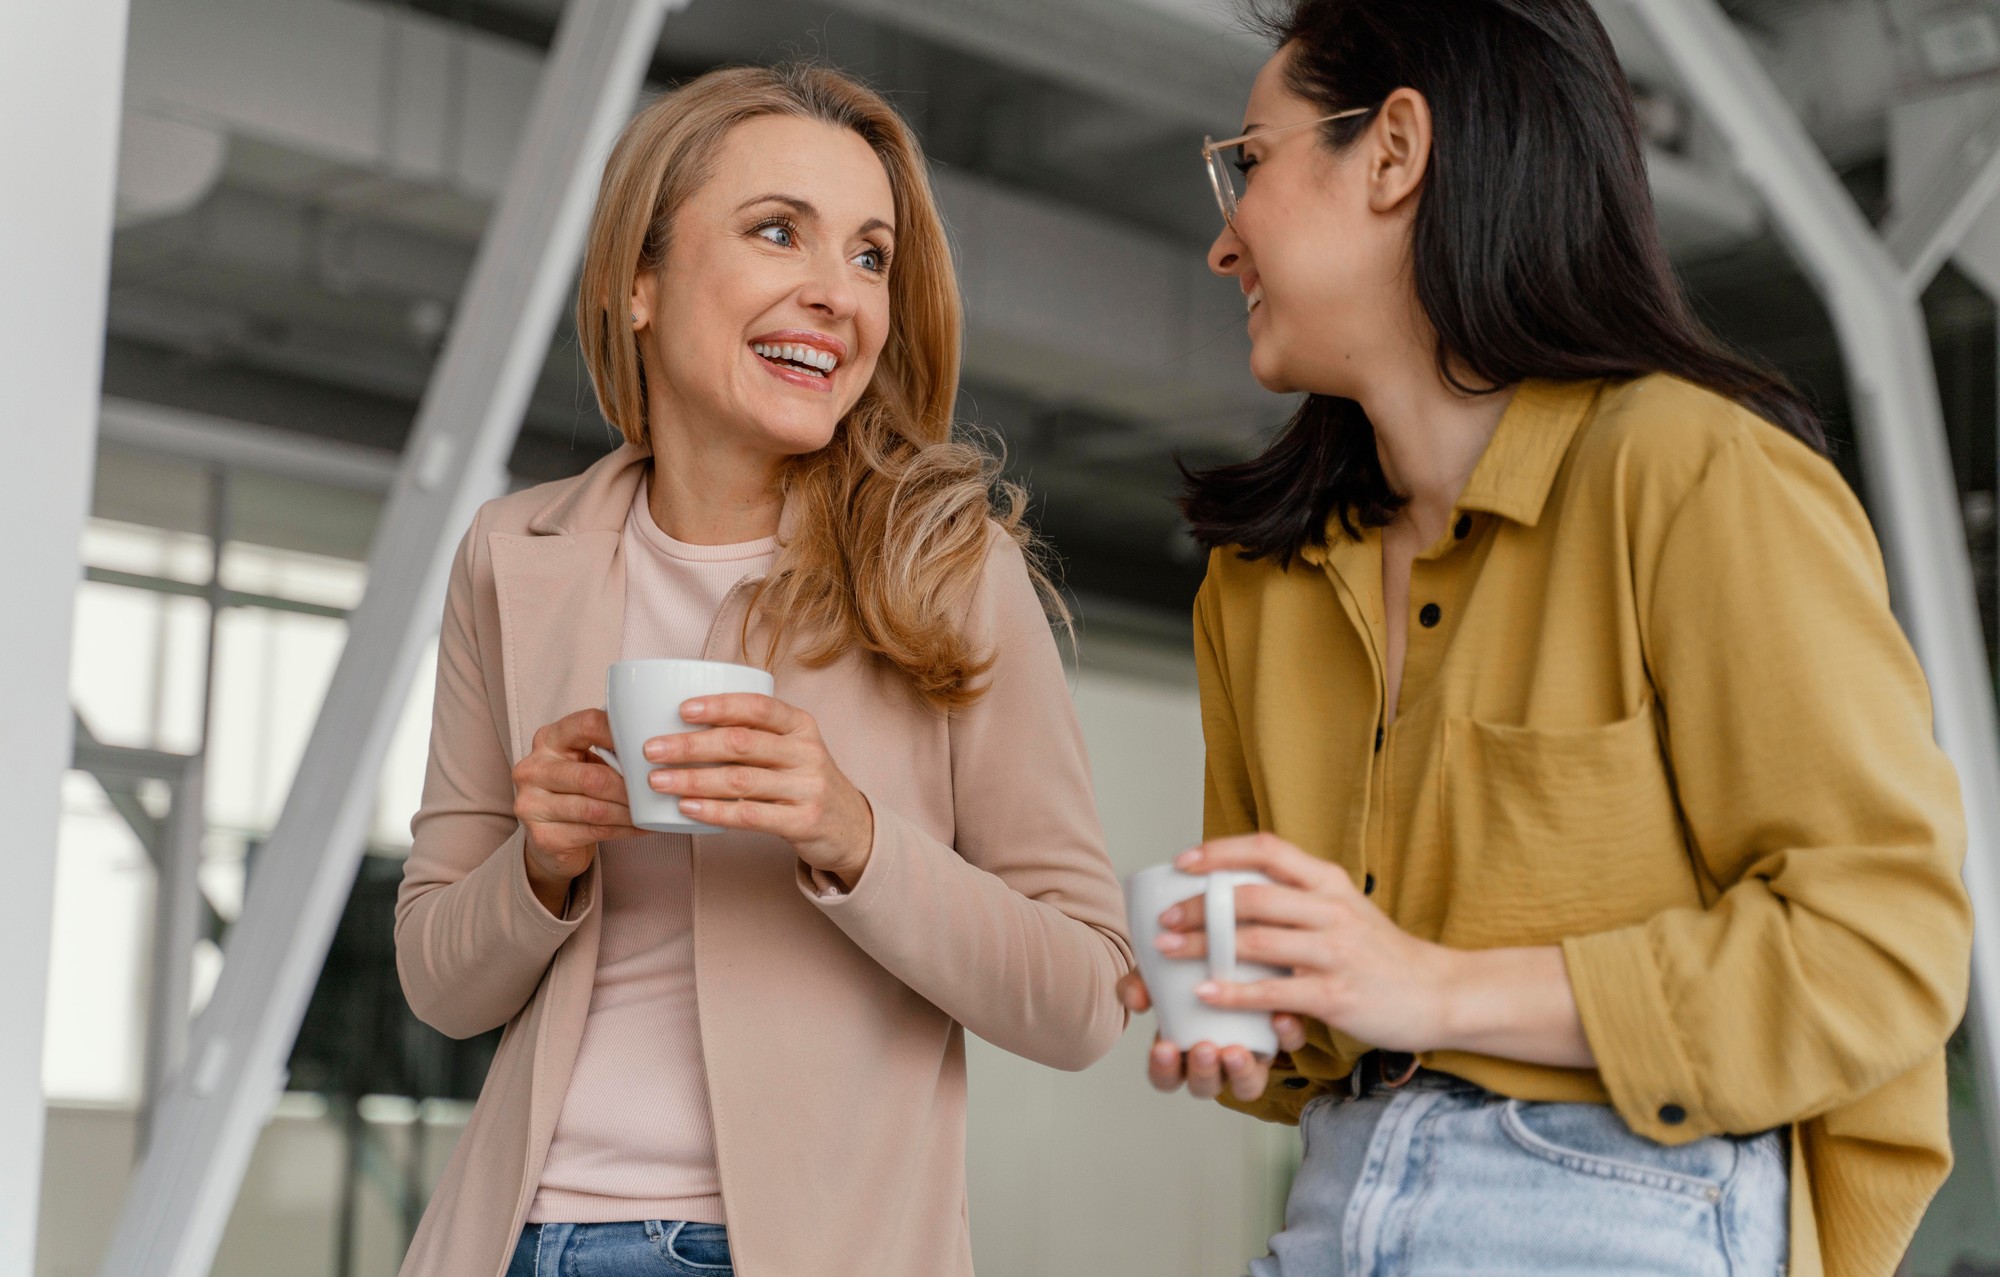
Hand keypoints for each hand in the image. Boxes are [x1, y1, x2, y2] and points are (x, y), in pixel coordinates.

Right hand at [512, 708, 644, 914]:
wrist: (551, 835)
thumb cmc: (578, 788)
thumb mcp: (586, 758)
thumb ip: (610, 747)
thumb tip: (658, 742)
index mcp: (548, 739)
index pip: (586, 725)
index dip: (621, 734)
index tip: (651, 744)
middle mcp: (533, 769)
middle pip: (593, 777)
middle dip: (630, 787)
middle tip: (659, 790)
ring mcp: (532, 805)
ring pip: (595, 809)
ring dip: (630, 812)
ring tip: (654, 810)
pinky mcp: (543, 836)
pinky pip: (594, 832)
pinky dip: (624, 830)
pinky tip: (642, 826)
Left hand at [645, 693, 874, 885]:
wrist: (852, 827)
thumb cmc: (804, 781)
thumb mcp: (791, 749)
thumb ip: (753, 735)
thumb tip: (681, 726)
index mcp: (801, 725)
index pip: (758, 707)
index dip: (719, 706)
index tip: (681, 710)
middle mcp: (806, 752)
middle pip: (741, 743)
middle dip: (690, 745)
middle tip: (652, 750)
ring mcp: (807, 788)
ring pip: (740, 780)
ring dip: (693, 780)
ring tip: (658, 781)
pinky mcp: (803, 822)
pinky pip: (750, 815)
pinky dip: (714, 812)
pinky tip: (687, 809)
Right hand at [1115, 969, 1307, 1101]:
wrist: (1231, 939)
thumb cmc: (1187, 966)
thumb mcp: (1158, 971)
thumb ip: (1141, 983)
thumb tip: (1135, 998)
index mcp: (1181, 1048)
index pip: (1167, 1077)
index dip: (1164, 1070)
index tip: (1164, 1048)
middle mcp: (1214, 1058)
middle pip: (1206, 1086)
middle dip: (1204, 1073)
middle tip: (1204, 1049)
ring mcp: (1249, 1050)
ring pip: (1247, 1083)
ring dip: (1241, 1072)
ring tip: (1236, 1050)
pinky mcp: (1281, 1032)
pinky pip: (1288, 1045)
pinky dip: (1286, 1035)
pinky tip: (1280, 1016)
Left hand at [1160, 834, 1461, 1053]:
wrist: (1438, 992)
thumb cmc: (1380, 953)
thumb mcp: (1344, 907)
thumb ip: (1300, 895)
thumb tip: (1238, 887)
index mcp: (1328, 881)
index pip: (1267, 849)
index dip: (1220, 852)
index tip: (1182, 862)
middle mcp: (1330, 908)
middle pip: (1251, 895)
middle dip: (1198, 906)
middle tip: (1163, 918)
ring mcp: (1334, 951)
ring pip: (1256, 939)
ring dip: (1203, 946)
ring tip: (1167, 952)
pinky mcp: (1336, 994)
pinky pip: (1274, 990)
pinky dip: (1234, 991)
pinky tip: (1204, 993)